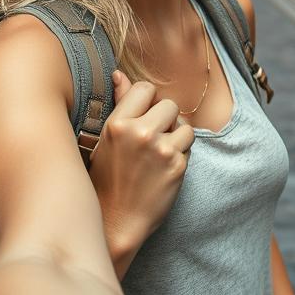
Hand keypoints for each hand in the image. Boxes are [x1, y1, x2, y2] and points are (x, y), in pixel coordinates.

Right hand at [88, 71, 194, 276]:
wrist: (117, 221)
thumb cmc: (106, 178)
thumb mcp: (105, 138)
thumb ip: (119, 104)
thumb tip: (120, 74)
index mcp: (118, 123)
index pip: (145, 89)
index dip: (148, 101)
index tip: (144, 115)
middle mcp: (140, 133)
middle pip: (169, 104)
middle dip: (165, 118)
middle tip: (154, 137)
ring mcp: (161, 150)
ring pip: (184, 126)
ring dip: (177, 136)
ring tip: (160, 152)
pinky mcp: (178, 167)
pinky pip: (189, 147)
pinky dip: (181, 154)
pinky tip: (165, 167)